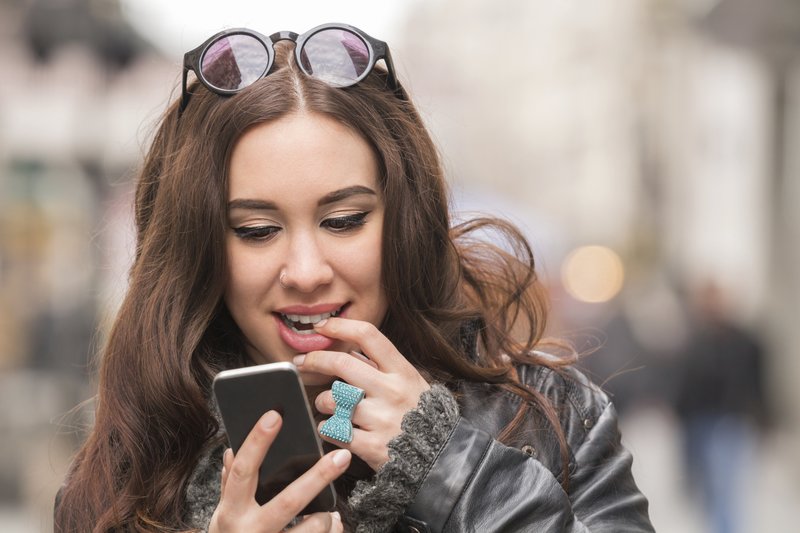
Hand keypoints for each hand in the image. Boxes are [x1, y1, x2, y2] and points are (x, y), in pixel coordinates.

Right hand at [210, 411, 349, 532]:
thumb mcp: (223, 515)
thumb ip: (229, 484)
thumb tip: (230, 450)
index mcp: (231, 513)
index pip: (244, 471)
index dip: (258, 441)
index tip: (276, 414)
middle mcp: (250, 532)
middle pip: (289, 501)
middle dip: (318, 477)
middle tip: (343, 455)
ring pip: (313, 529)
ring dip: (326, 518)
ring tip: (329, 513)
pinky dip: (332, 531)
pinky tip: (332, 527)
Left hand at [295, 317, 430, 470]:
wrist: (440, 456)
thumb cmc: (419, 414)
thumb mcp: (408, 382)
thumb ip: (380, 365)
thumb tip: (347, 346)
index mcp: (401, 371)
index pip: (368, 336)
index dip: (340, 326)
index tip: (322, 326)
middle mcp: (391, 391)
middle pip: (341, 363)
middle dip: (315, 359)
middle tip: (302, 362)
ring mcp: (381, 419)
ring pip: (331, 399)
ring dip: (323, 401)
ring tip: (330, 406)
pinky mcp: (372, 446)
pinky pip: (332, 431)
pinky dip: (326, 428)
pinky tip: (333, 428)